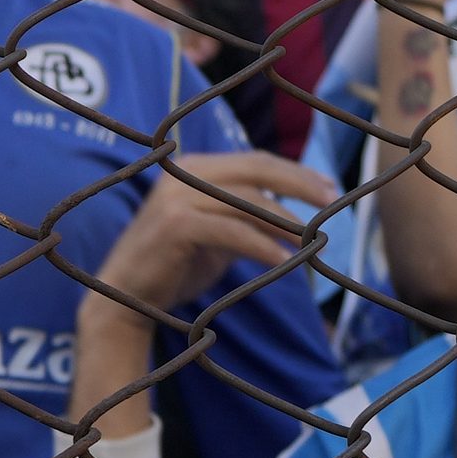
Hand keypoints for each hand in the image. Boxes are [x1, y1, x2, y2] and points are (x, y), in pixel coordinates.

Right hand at [91, 150, 333, 312]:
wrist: (124, 297)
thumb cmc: (173, 266)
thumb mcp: (216, 234)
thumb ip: (245, 216)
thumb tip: (294, 215)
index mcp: (193, 168)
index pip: (255, 160)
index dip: (295, 172)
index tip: (328, 188)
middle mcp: (183, 174)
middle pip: (256, 169)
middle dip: (300, 184)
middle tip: (331, 203)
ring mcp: (176, 198)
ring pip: (248, 200)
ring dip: (286, 222)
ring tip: (310, 243)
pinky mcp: (175, 226)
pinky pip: (232, 231)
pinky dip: (262, 246)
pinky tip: (283, 261)